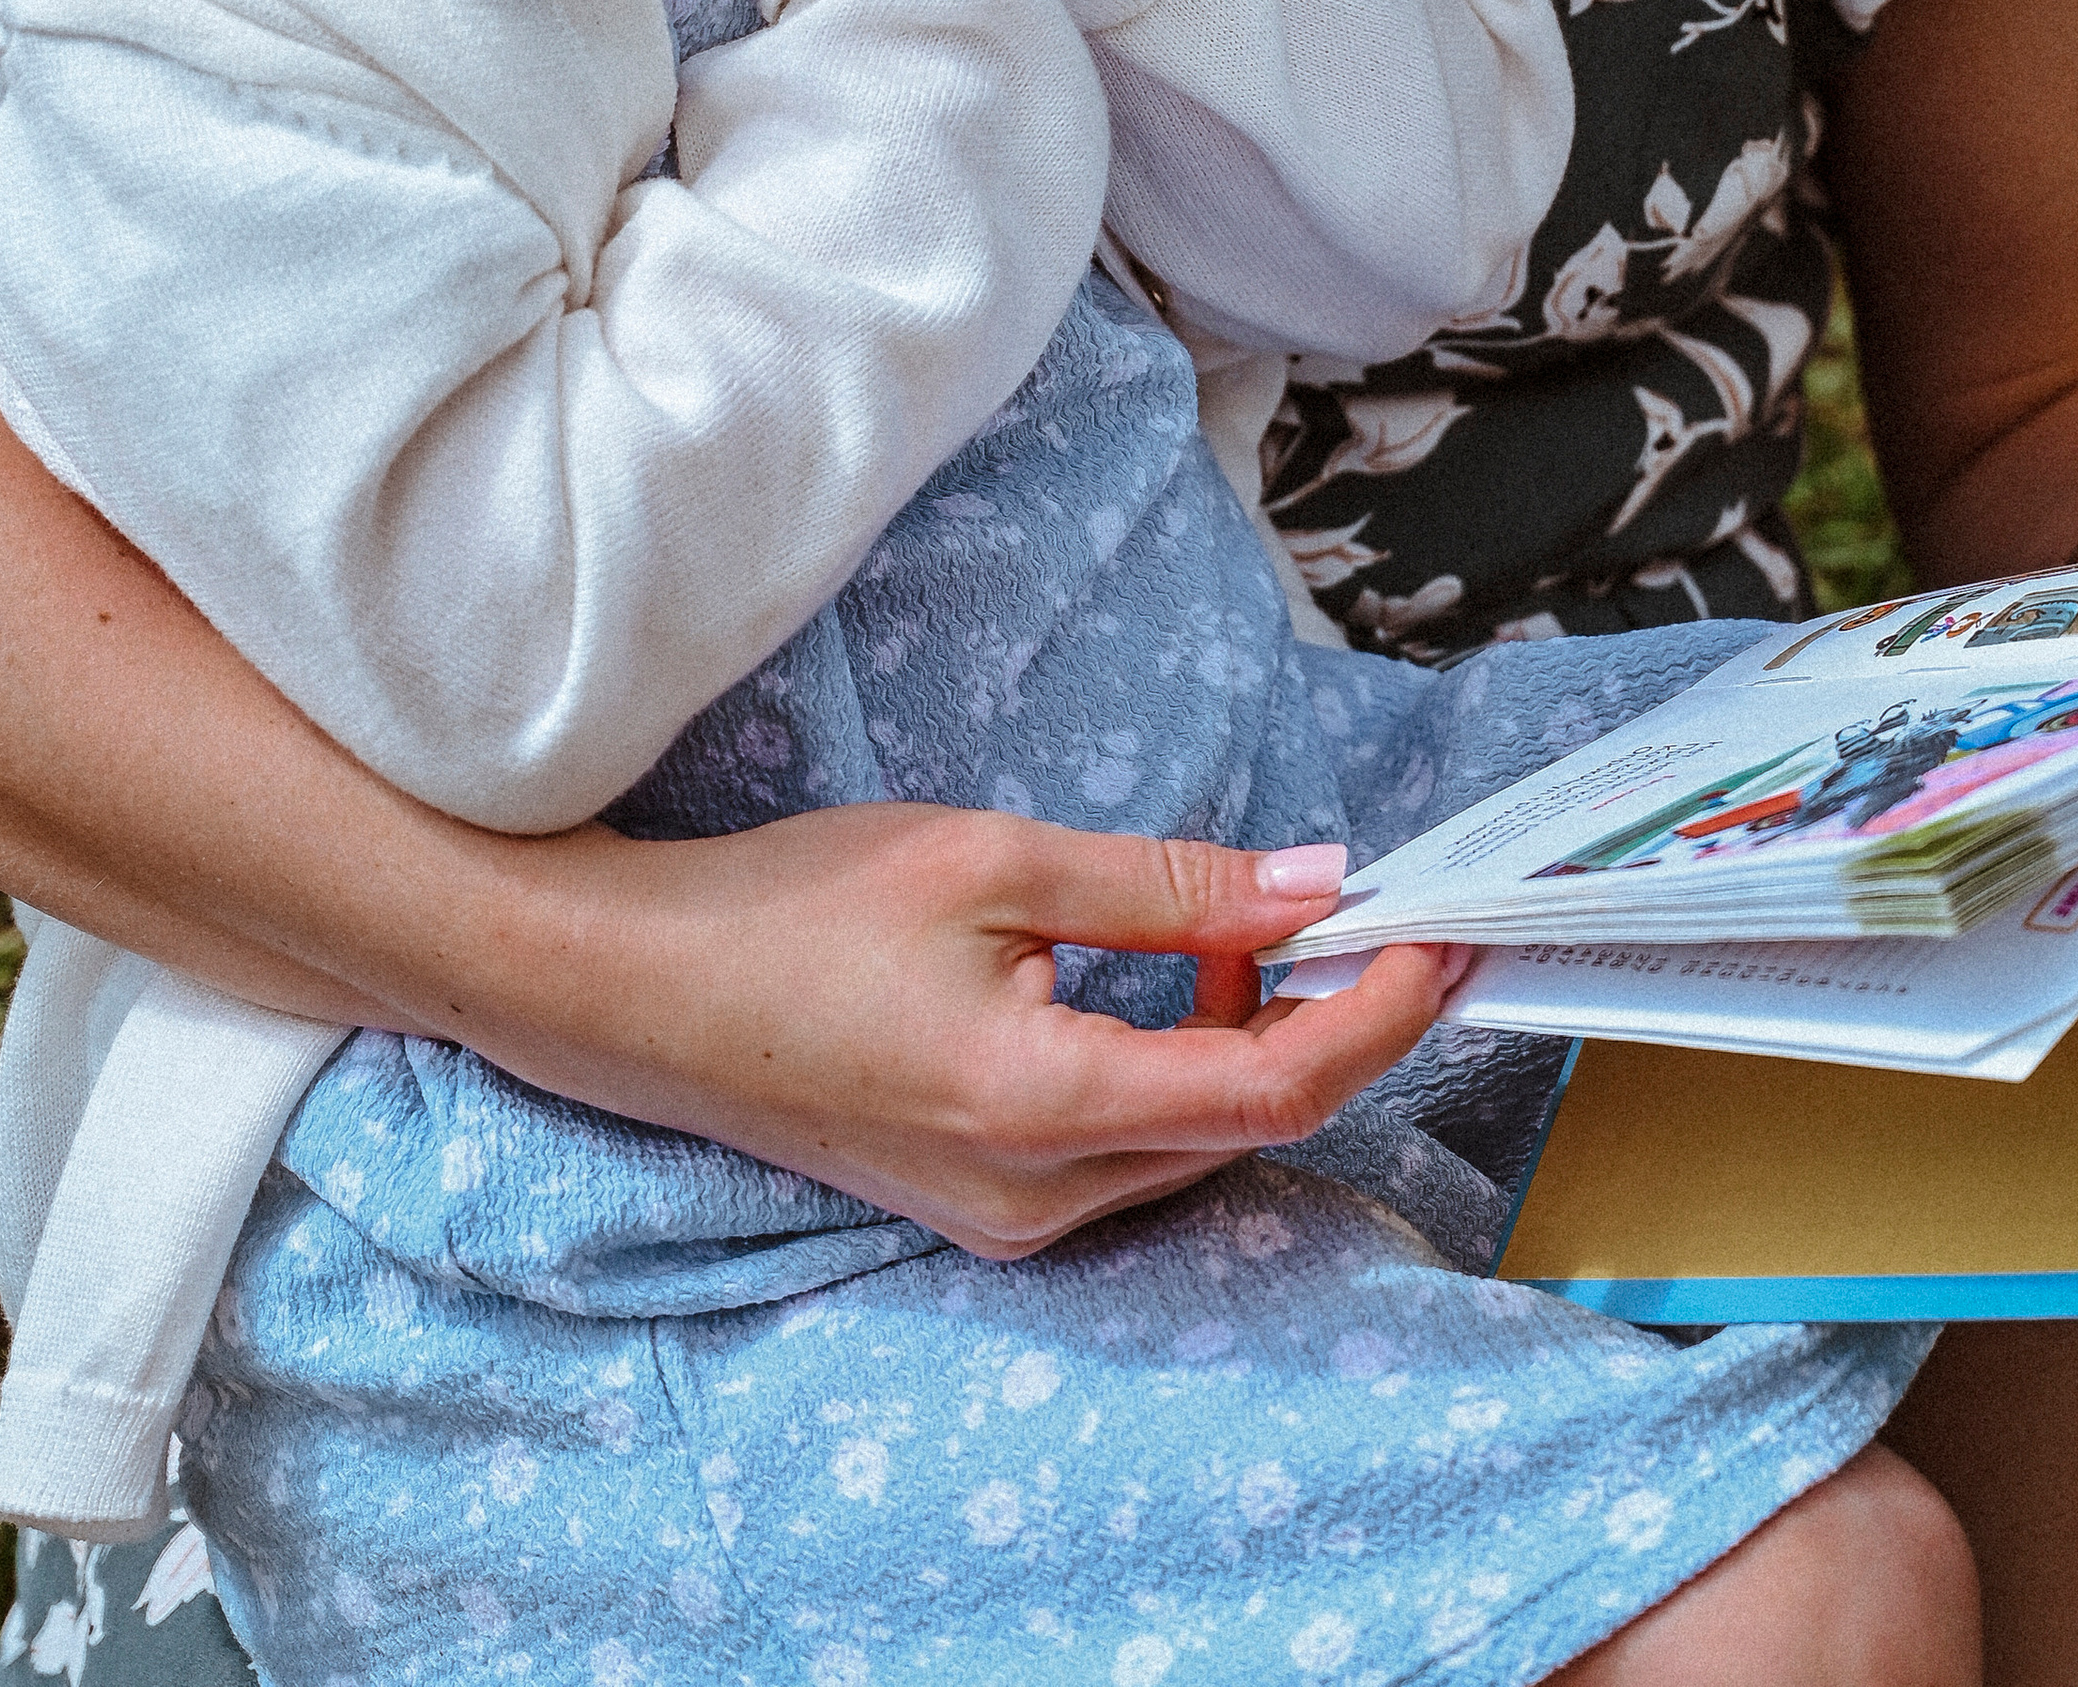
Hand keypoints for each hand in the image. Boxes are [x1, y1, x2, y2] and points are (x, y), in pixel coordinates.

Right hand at [491, 802, 1457, 1259]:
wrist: (634, 993)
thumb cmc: (792, 912)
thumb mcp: (993, 861)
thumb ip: (1167, 885)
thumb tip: (1314, 884)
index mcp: (1047, 1108)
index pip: (1277, 1084)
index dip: (1380, 1012)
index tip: (1443, 934)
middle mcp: (1040, 1197)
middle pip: (1251, 1124)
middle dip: (1338, 1022)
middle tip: (1388, 915)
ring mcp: (1009, 1216)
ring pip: (1196, 1140)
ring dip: (1258, 1039)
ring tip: (1268, 925)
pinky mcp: (985, 1202)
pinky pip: (1131, 1146)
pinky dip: (1185, 1063)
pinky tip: (1180, 974)